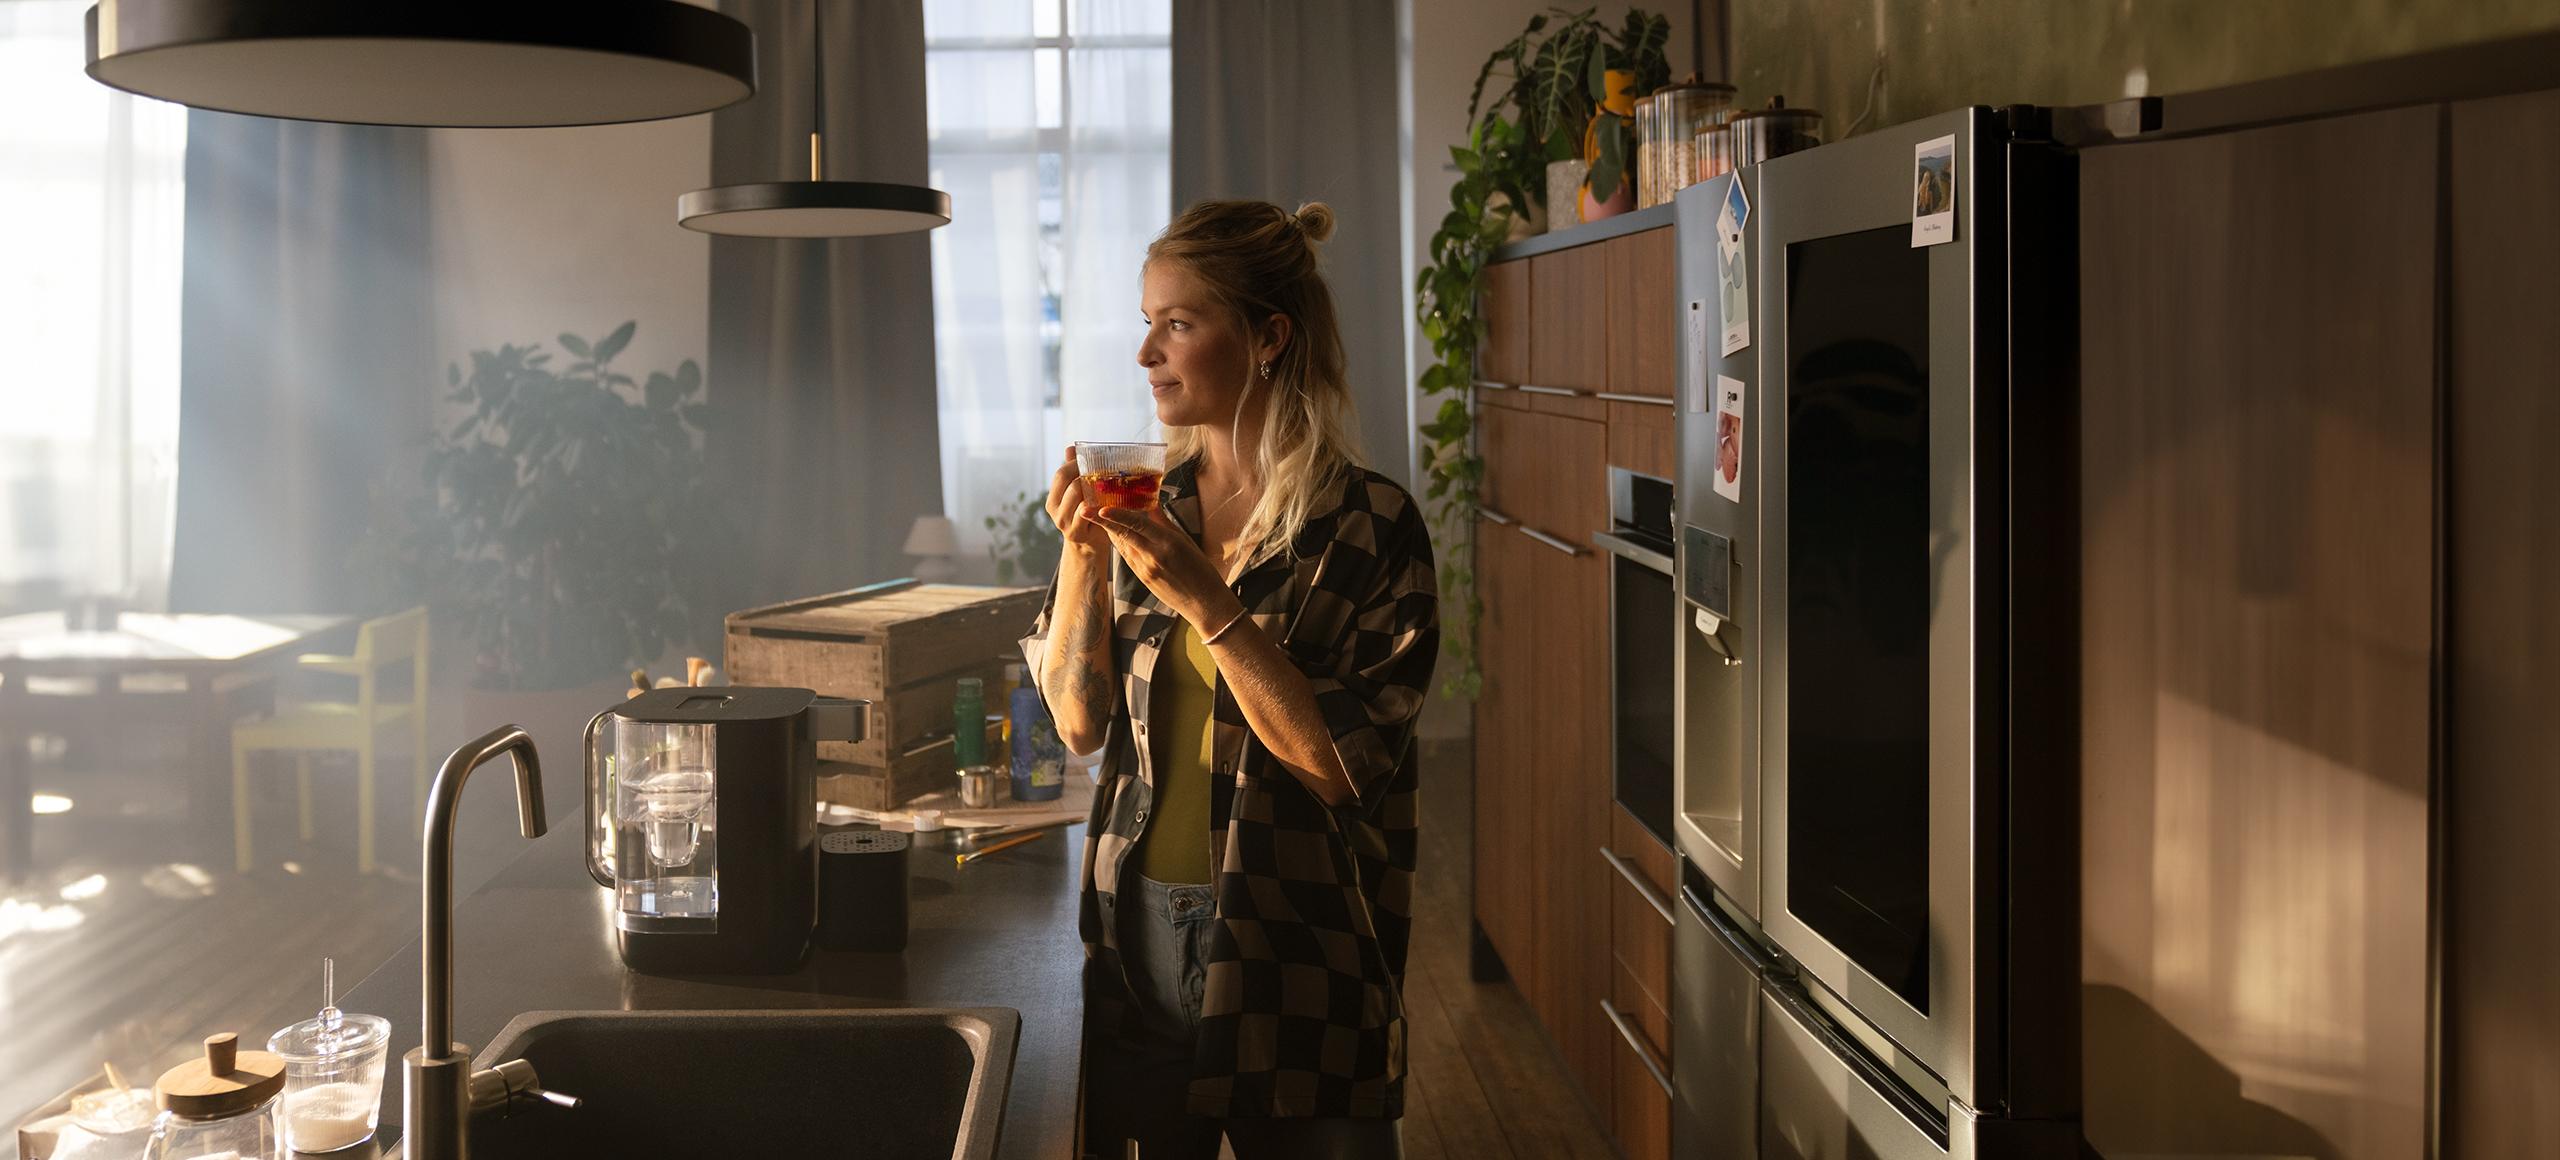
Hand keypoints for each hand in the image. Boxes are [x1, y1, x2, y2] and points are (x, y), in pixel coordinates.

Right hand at [1044, 446, 1110, 556]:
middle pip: (1068, 483)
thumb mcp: (1079, 493)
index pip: (1061, 474)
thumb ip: (1075, 473)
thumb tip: (1071, 447)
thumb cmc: (1088, 514)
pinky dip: (1098, 503)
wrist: (1090, 544)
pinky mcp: (1075, 532)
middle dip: (1087, 473)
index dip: (1075, 464)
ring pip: (1078, 495)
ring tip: (1109, 481)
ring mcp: (1063, 522)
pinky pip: (1086, 511)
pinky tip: (1109, 498)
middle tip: (1105, 468)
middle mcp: (1054, 509)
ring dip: (1094, 486)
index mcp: (1053, 497)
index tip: (1093, 459)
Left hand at [1093, 504, 1242, 630]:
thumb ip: (1164, 523)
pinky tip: (1112, 532)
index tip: (1100, 508)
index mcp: (1167, 544)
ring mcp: (1144, 569)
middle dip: (1101, 522)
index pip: (1138, 525)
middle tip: (1084, 508)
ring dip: (1108, 530)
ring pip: (1122, 545)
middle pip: (1122, 535)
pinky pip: (1127, 556)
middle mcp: (1152, 557)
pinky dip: (1119, 542)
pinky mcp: (1142, 578)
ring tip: (1093, 514)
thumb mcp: (1185, 541)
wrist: (1203, 604)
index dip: (1117, 516)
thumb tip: (1150, 504)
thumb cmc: (1200, 570)